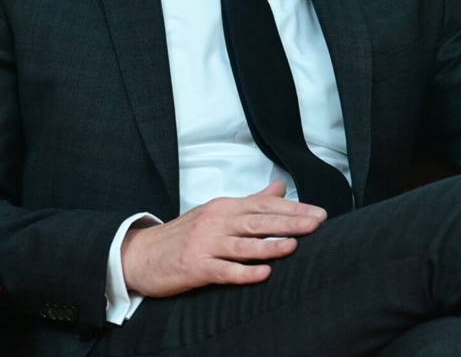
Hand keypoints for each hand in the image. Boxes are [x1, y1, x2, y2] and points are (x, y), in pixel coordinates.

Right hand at [120, 180, 325, 296]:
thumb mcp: (218, 211)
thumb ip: (251, 201)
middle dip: (290, 221)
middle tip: (316, 223)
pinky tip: (264, 273)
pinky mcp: (195, 267)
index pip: (264, 204)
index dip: (293, 208)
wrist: (142, 254)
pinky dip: (244, 272)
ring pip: (243, 244)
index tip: (318, 213)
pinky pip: (224, 270)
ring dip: (270, 245)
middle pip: (258, 221)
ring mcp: (206, 244)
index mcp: (225, 207)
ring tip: (294, 245)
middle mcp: (217, 222)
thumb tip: (280, 186)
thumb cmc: (185, 234)